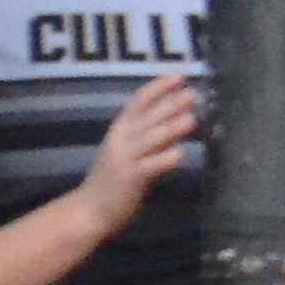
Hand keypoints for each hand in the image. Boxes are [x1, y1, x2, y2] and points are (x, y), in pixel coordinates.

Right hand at [67, 74, 199, 235]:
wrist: (90, 208)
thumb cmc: (115, 177)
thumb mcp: (133, 150)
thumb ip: (155, 134)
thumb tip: (183, 114)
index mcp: (121, 128)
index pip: (140, 100)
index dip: (160, 87)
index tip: (180, 76)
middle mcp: (121, 138)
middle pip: (149, 116)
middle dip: (172, 104)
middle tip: (194, 94)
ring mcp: (125, 157)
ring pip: (152, 139)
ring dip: (172, 128)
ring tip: (192, 119)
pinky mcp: (130, 177)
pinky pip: (150, 166)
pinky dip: (164, 159)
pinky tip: (179, 155)